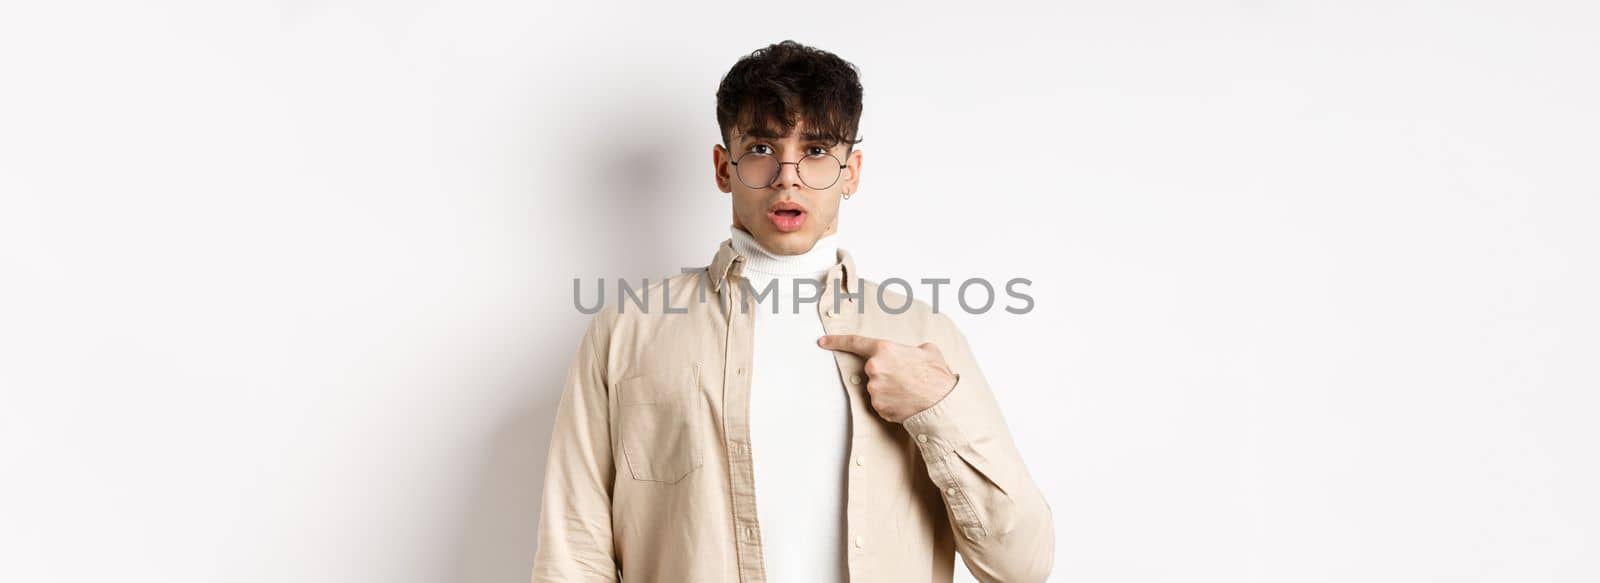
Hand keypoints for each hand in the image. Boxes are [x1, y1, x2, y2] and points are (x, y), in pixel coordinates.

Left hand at [818, 334, 957, 422]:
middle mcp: (874, 368)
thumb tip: (912, 353)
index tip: (822, 342)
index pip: (855, 343)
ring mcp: (874, 389)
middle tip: (906, 378)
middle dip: (886, 373)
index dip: (836, 341)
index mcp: (884, 349)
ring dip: (889, 389)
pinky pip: (881, 403)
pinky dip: (891, 403)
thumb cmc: (937, 376)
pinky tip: (906, 402)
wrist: (942, 403)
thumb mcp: (928, 351)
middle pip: (872, 370)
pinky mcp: (877, 407)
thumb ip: (911, 349)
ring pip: (877, 387)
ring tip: (910, 391)